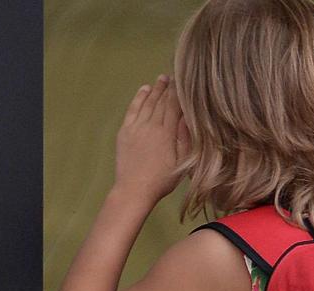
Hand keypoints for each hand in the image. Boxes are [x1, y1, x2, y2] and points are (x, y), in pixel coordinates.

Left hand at [113, 75, 189, 204]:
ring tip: (161, 80)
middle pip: (161, 101)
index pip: (174, 106)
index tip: (184, 82)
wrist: (134, 189)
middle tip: (173, 76)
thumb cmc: (162, 180)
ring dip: (155, 90)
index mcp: (167, 132)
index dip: (179, 93)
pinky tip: (144, 90)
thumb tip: (188, 118)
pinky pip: (133, 109)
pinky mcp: (125, 131)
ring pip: (147, 103)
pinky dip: (138, 98)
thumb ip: (186, 139)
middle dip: (168, 88)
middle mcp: (151, 125)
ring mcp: (136, 127)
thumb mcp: (182, 163)